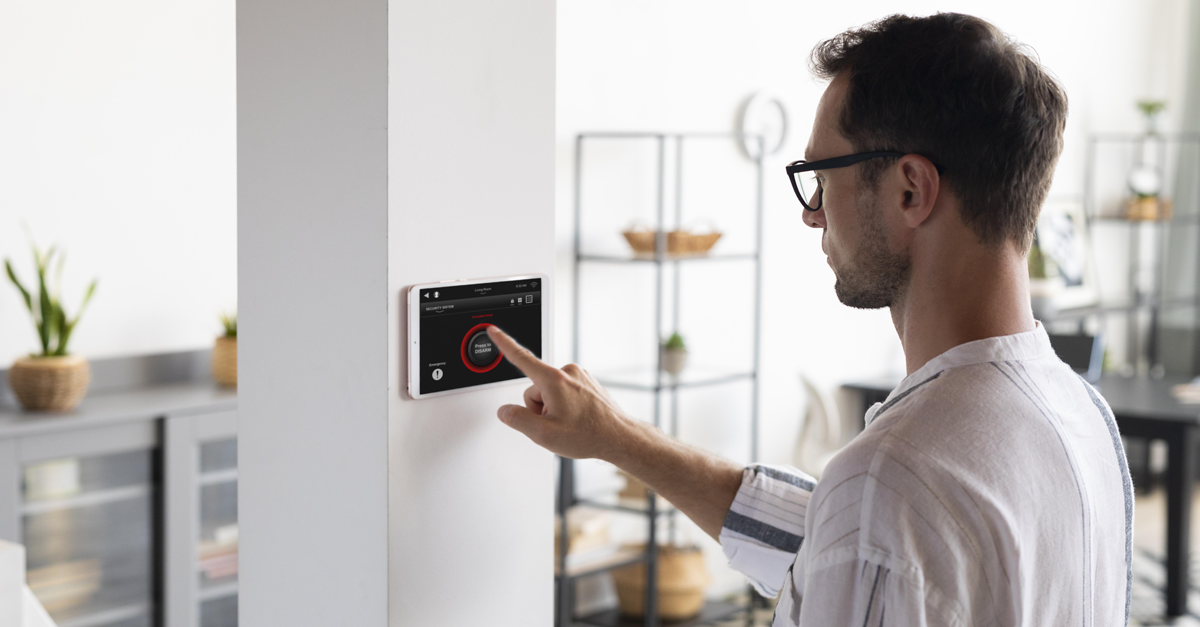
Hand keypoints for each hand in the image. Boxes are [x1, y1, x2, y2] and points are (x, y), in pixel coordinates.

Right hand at [487, 326, 632, 460]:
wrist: (619, 438)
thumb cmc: (589, 434)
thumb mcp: (543, 434)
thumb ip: (517, 420)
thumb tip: (506, 411)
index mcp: (553, 380)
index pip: (521, 357)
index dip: (504, 343)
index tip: (494, 330)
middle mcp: (567, 372)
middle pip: (535, 388)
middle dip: (539, 408)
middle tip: (557, 424)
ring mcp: (579, 376)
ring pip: (550, 391)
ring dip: (553, 408)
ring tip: (570, 423)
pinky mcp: (586, 383)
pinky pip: (564, 392)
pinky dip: (565, 406)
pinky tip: (577, 419)